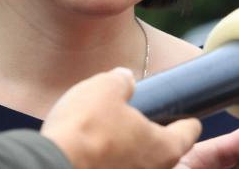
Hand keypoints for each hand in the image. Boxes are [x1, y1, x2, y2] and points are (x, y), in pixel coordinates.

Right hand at [41, 67, 201, 168]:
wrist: (49, 166)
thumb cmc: (84, 128)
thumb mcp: (105, 88)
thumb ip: (121, 81)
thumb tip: (124, 78)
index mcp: (164, 147)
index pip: (189, 132)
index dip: (187, 119)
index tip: (185, 114)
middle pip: (164, 151)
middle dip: (154, 136)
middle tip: (140, 120)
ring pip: (139, 164)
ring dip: (130, 152)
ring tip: (111, 135)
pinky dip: (109, 162)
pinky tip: (93, 152)